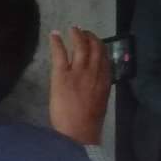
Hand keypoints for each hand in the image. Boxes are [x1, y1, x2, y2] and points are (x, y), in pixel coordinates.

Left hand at [47, 28, 110, 145]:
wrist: (78, 131)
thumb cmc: (88, 123)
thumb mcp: (100, 103)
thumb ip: (98, 90)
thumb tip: (95, 84)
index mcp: (105, 82)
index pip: (106, 59)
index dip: (101, 47)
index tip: (96, 41)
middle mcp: (95, 74)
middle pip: (96, 49)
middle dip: (91, 37)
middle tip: (84, 31)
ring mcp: (79, 73)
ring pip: (80, 47)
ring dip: (77, 35)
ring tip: (73, 28)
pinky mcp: (62, 75)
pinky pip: (60, 54)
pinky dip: (57, 42)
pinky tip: (54, 34)